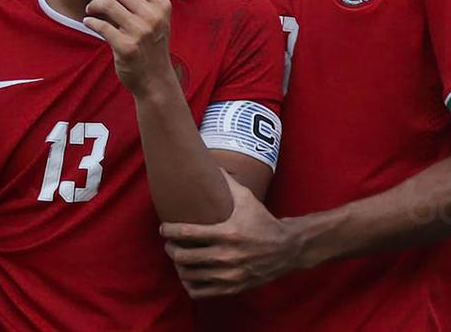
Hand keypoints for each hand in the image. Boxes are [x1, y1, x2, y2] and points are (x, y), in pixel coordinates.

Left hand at [84, 0, 174, 93]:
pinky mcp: (126, 47)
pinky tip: (89, 23)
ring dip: (94, 5)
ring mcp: (140, 32)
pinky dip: (91, 22)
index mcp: (162, 4)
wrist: (154, 78)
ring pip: (108, 5)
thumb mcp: (156, 13)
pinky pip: (101, 26)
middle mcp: (153, 16)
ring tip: (91, 10)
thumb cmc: (153, 42)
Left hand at [160, 174, 300, 296]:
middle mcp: (228, 256)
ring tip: (178, 258)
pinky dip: (190, 284)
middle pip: (183, 257)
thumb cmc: (262, 220)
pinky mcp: (233, 288)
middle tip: (168, 243)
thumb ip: (226, 180)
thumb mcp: (247, 198)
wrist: (287, 249)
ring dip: (178, 267)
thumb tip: (209, 159)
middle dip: (170, 249)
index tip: (164, 228)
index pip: (187, 234)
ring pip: (189, 276)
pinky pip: (201, 292)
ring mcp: (230, 275)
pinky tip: (189, 275)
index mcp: (228, 232)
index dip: (168, 231)